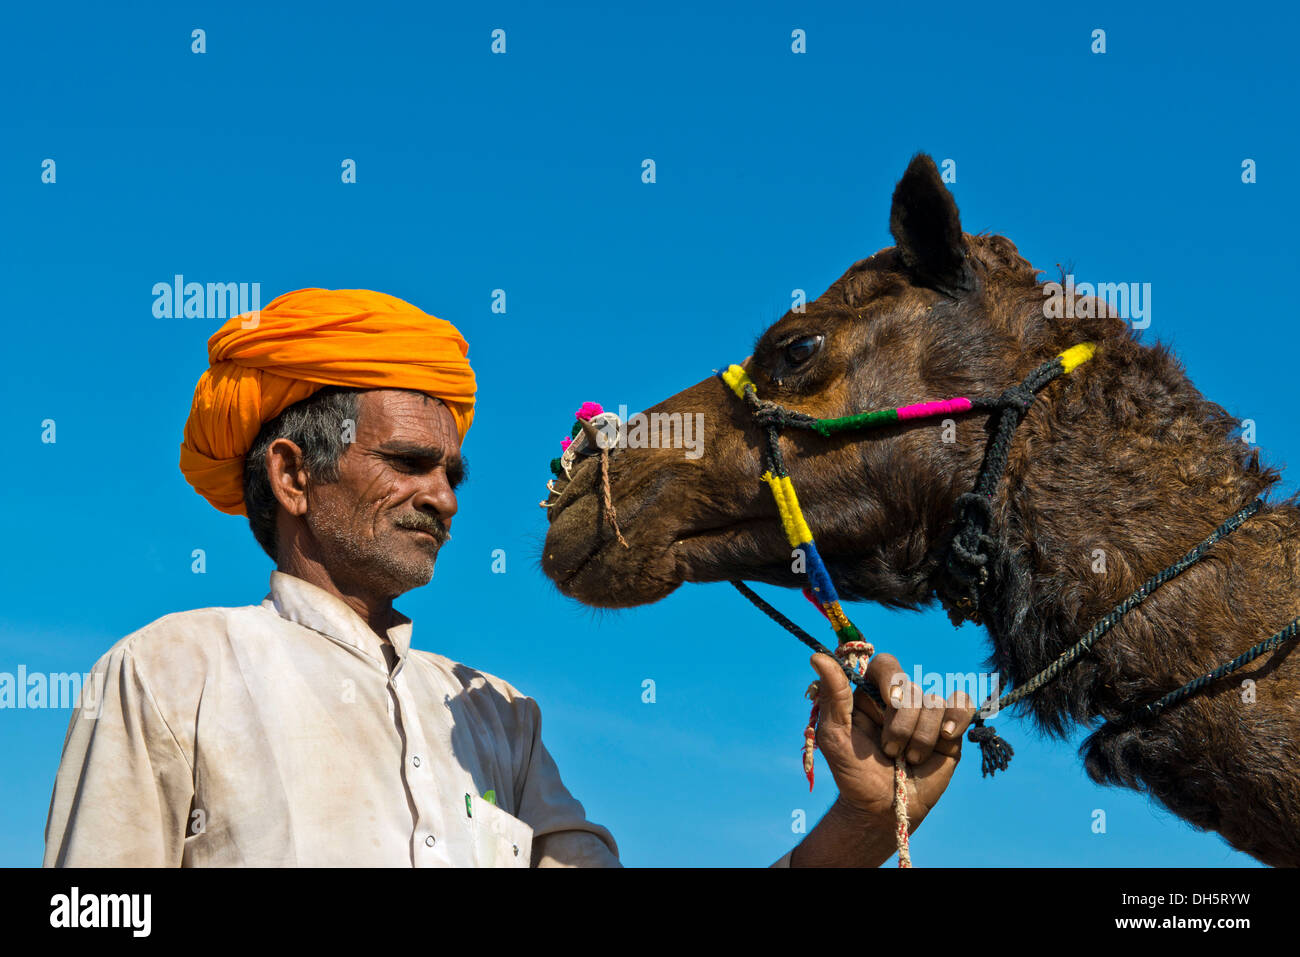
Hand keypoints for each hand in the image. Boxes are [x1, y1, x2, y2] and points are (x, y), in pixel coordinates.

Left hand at [810, 651, 975, 830]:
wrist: (883, 810)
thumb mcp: (835, 736)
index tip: (887, 700)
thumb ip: (832, 696)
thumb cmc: (854, 774)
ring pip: (935, 703)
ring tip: (908, 759)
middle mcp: (900, 701)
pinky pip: (963, 706)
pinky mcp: (950, 732)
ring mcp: (926, 716)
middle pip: (911, 687)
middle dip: (901, 723)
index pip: (886, 664)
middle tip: (889, 750)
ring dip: (920, 738)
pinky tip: (945, 738)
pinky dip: (957, 719)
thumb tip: (818, 656)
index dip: (890, 678)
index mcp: (871, 694)